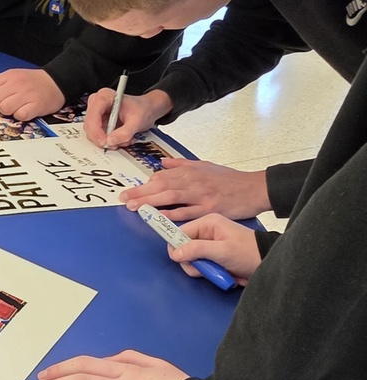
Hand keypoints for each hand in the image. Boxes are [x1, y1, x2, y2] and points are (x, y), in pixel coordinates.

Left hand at [0, 68, 64, 120]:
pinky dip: (21, 116)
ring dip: (8, 112)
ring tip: (16, 108)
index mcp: (7, 76)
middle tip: (5, 105)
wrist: (57, 81)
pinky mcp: (36, 105)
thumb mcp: (10, 77)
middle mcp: (16, 84)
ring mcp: (26, 95)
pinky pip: (21, 115)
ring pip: (5, 108)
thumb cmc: (31, 82)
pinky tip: (25, 112)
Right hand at [83, 88, 171, 147]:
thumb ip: (125, 132)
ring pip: (92, 133)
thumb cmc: (142, 109)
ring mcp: (97, 113)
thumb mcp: (137, 121)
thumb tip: (111, 141)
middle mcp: (97, 103)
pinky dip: (108, 140)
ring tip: (122, 139)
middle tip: (115, 144)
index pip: (93, 115)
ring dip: (107, 140)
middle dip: (102, 138)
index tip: (105, 141)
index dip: (96, 130)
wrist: (147, 110)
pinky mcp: (98, 122)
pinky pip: (97, 135)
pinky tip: (120, 137)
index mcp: (105, 97)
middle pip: (90, 125)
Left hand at [120, 159, 270, 221]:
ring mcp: (201, 196)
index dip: (145, 184)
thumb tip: (162, 162)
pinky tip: (159, 217)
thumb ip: (181, 165)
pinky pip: (187, 213)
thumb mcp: (204, 165)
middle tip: (124, 199)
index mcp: (190, 171)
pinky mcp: (210, 209)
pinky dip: (172, 214)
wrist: (254, 188)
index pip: (162, 176)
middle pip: (162, 185)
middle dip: (140, 192)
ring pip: (171, 197)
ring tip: (135, 207)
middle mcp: (193, 181)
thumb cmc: (229, 179)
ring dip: (150, 202)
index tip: (131, 190)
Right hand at [170, 214, 260, 284]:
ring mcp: (210, 246)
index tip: (180, 259)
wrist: (269, 264)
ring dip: (201, 268)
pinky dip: (208, 271)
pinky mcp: (214, 257)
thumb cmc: (248, 253)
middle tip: (205, 267)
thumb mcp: (222, 251)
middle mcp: (206, 233)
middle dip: (192, 261)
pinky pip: (201, 265)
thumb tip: (175, 253)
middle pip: (184, 248)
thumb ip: (197, 250)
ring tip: (216, 270)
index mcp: (208, 223)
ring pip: (191, 259)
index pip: (180, 232)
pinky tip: (219, 272)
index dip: (176, 246)